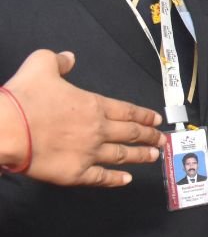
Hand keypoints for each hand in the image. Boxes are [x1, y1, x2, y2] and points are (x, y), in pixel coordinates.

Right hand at [2, 50, 164, 186]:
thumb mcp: (41, 65)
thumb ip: (58, 61)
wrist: (6, 130)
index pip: (126, 110)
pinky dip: (116, 179)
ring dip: (140, 156)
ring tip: (154, 156)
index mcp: (93, 105)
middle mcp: (98, 129)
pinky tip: (126, 179)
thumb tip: (69, 57)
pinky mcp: (75, 173)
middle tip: (162, 139)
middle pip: (130, 133)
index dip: (144, 115)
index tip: (157, 119)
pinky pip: (101, 177)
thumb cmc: (25, 98)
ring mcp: (89, 153)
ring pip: (122, 155)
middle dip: (149, 136)